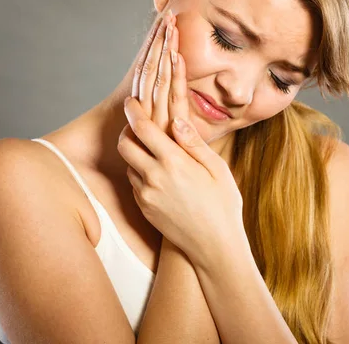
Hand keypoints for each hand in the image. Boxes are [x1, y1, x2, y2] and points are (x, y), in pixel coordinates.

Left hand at [117, 10, 244, 266]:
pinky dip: (140, 172)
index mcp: (175, 162)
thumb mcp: (218, 170)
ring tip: (150, 148)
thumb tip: (178, 121)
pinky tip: (157, 173)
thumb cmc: (223, 205)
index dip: (133, 112)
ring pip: (127, 164)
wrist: (214, 247)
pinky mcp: (144, 208)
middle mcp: (154, 177)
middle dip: (127, 130)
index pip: (143, 129)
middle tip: (136, 124)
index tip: (130, 101)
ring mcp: (146, 195)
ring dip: (133, 152)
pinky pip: (134, 183)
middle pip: (125, 144)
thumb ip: (194, 144)